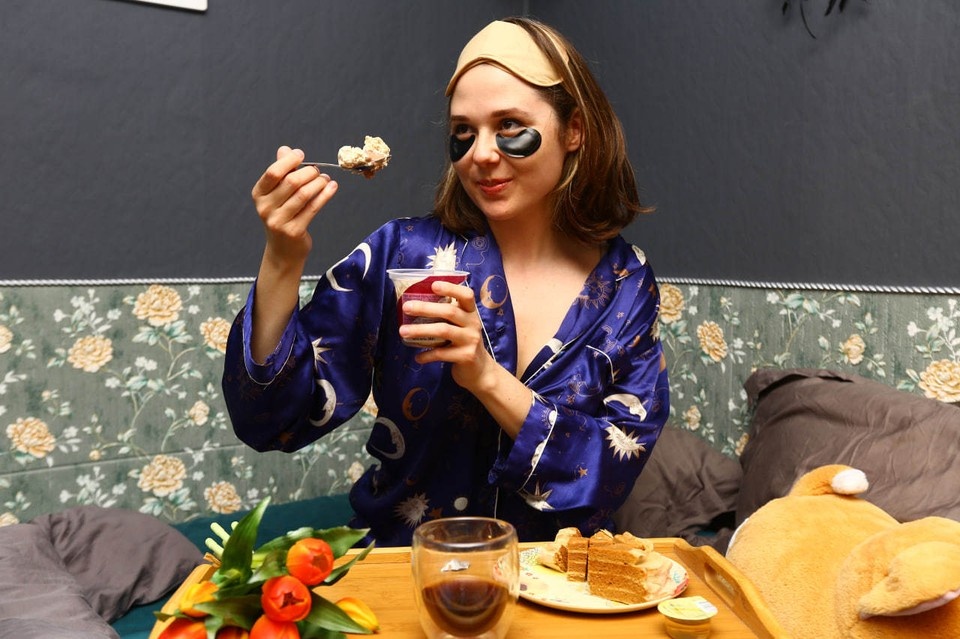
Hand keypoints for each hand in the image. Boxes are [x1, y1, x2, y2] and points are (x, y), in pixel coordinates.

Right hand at [251, 146, 338, 267]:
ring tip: (326, 180)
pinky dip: (325, 195)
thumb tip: (286, 150)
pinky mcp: (294, 230)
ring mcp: (279, 221)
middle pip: (291, 182)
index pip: (273, 172)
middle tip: (318, 171)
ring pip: (304, 194)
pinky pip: (313, 208)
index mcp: (259, 194)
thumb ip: (281, 172)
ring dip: (319, 183)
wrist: (283, 251)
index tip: (301, 155)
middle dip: (309, 172)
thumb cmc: (282, 216)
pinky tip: (332, 187)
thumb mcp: (276, 195)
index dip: (289, 161)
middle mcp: (265, 208)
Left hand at [400, 281, 496, 390]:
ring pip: (444, 330)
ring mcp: (471, 340)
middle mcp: (473, 324)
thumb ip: (447, 316)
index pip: (466, 295)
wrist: (480, 371)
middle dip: (426, 308)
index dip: (451, 288)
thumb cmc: (463, 344)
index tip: (433, 285)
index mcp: (471, 313)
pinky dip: (427, 355)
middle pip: (449, 311)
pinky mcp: (466, 356)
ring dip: (420, 330)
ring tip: (403, 332)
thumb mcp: (461, 326)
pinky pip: (442, 354)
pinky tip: (418, 357)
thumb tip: (415, 305)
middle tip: (406, 307)